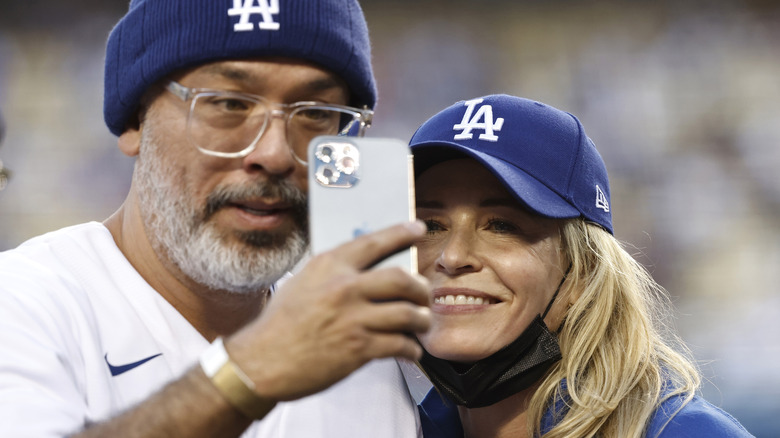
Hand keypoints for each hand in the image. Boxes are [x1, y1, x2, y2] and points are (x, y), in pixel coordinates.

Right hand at [225, 221, 431, 400]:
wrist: (261, 362)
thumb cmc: (280, 324)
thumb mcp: (302, 283)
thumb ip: (333, 273)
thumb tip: (366, 269)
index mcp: (329, 266)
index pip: (374, 242)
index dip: (401, 233)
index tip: (417, 229)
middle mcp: (344, 288)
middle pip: (402, 278)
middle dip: (420, 288)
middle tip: (424, 294)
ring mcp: (353, 319)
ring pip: (408, 313)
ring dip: (421, 319)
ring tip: (421, 323)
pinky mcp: (359, 349)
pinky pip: (400, 345)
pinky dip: (411, 349)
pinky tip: (410, 350)